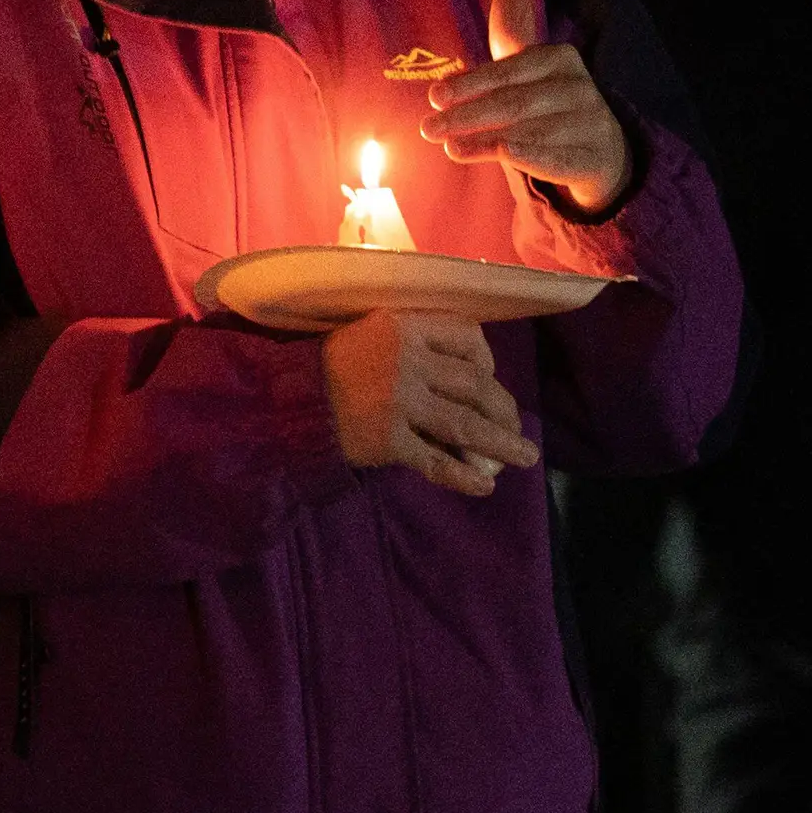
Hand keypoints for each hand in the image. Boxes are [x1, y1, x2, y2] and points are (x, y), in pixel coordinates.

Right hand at [323, 310, 534, 496]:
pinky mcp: (388, 440)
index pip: (468, 337)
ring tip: (524, 458)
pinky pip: (436, 461)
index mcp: (404, 327)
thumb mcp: (373, 333)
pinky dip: (463, 476)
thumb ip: (417, 343)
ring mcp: (399, 403)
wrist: (286, 396)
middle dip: (503, 409)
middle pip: (475, 384)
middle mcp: (407, 361)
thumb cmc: (335, 363)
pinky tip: (483, 485)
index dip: (488, 361)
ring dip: (501, 444)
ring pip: (465, 424)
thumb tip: (474, 377)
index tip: (488, 378)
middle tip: (515, 428)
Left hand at [421, 0, 629, 212]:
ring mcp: (593, 126)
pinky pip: (559, 160)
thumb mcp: (529, 68)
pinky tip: (502, 156)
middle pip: (514, 103)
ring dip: (486, 140)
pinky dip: (531, 158)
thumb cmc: (548, 102)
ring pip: (532, 134)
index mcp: (559, 59)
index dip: (468, 84)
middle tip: (429, 128)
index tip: (434, 96)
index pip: (506, 72)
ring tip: (449, 146)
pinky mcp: (597, 159)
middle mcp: (581, 89)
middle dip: (467, 116)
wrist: (599, 148)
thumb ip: (512, 38)